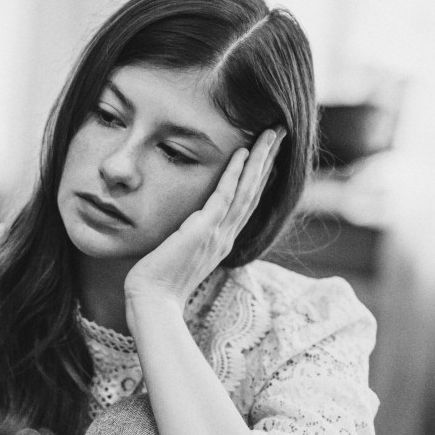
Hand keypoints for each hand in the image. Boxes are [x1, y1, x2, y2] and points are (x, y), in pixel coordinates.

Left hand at [124, 126, 285, 311]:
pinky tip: (243, 151)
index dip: (259, 176)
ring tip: (273, 134)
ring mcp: (218, 234)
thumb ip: (188, 238)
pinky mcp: (204, 231)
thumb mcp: (179, 255)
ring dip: (261, 160)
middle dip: (269, 160)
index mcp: (222, 241)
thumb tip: (184, 226)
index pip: (247, 202)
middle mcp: (226, 236)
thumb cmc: (158, 282)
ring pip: (247, 190)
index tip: (269, 153)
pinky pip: (224, 196)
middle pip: (255, 192)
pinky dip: (235, 173)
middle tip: (281, 133)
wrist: (152, 301)